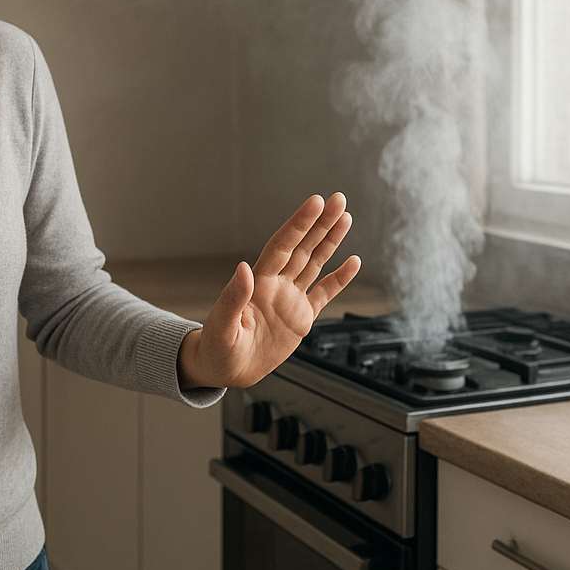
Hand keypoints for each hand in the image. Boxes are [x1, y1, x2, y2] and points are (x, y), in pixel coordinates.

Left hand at [177, 193, 359, 389]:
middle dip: (320, 223)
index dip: (299, 224)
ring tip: (345, 217)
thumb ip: (233, 298)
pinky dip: (339, 279)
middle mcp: (276, 285)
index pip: (282, 246)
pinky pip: (324, 293)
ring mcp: (289, 299)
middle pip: (302, 247)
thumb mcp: (221, 326)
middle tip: (338, 199)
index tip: (315, 203)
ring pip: (314, 263)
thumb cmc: (216, 348)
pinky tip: (352, 262)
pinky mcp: (300, 318)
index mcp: (257, 283)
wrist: (224, 369)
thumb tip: (243, 268)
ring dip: (330, 240)